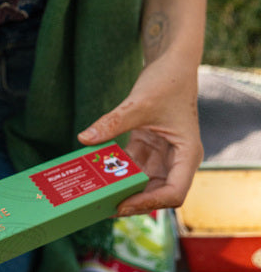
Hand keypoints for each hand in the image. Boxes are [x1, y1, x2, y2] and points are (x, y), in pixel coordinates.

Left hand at [77, 53, 202, 216]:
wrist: (171, 64)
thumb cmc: (167, 81)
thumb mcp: (138, 104)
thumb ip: (112, 123)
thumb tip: (84, 139)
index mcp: (187, 154)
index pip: (174, 193)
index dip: (148, 203)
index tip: (122, 205)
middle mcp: (178, 160)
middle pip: (157, 195)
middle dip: (132, 202)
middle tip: (101, 207)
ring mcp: (163, 157)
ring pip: (142, 185)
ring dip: (121, 191)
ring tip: (94, 197)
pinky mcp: (149, 151)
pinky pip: (131, 170)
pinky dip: (115, 174)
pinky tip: (95, 177)